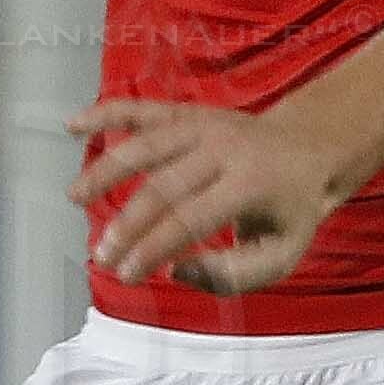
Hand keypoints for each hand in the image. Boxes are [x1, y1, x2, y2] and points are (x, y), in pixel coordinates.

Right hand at [69, 94, 349, 293]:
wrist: (310, 150)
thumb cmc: (290, 212)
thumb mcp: (280, 255)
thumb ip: (232, 275)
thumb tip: (176, 271)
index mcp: (250, 184)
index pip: (189, 219)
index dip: (152, 249)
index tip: (124, 275)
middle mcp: (224, 148)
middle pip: (162, 185)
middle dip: (126, 224)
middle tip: (100, 256)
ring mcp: (204, 124)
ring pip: (145, 143)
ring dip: (105, 170)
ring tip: (74, 198)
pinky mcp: (188, 113)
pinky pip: (142, 109)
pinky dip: (106, 113)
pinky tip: (73, 125)